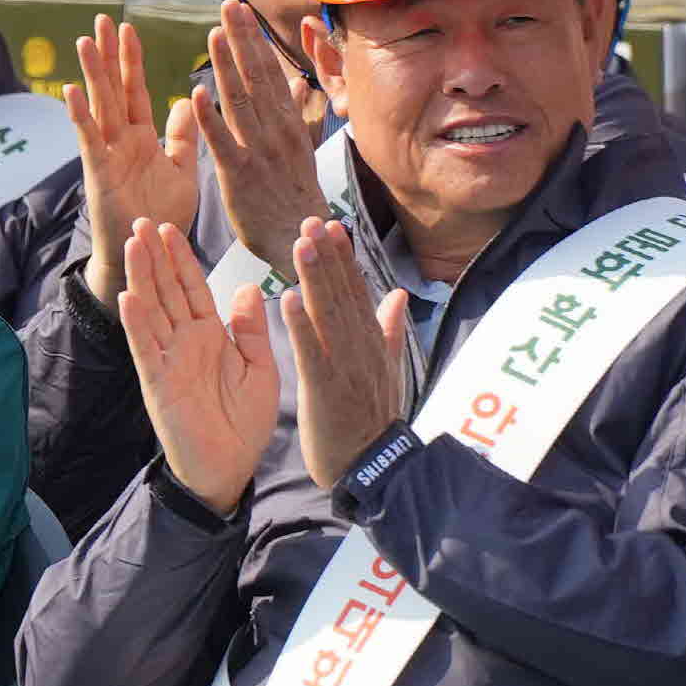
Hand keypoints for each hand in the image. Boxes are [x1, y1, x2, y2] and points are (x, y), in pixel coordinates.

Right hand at [66, 16, 198, 311]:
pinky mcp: (100, 174)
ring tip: (84, 41)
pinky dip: (80, 116)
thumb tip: (189, 101)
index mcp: (142, 137)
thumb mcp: (182, 170)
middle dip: (108, 55)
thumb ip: (182, 137)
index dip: (132, 60)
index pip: (136, 90)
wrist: (148, 254)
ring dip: (91, 74)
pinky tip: (71, 90)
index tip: (128, 27)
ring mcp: (108, 155)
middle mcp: (121, 141)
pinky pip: (90, 140)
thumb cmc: (163, 216)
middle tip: (101, 19)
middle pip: (113, 89)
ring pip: (99, 107)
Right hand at [116, 216, 277, 514]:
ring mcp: (168, 360)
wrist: (230, 468)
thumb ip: (251, 329)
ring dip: (142, 277)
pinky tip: (128, 297)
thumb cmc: (245, 423)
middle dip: (155, 255)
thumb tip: (248, 288)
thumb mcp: (260, 368)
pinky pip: (146, 348)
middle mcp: (185, 341)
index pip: (193, 287)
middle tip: (142, 219)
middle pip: (167, 290)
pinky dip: (137, 323)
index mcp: (211, 335)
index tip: (171, 226)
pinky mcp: (158, 383)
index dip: (181, 258)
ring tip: (133, 243)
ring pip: (152, 310)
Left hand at [200, 5, 327, 281]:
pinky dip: (210, 117)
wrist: (304, 242)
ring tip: (214, 33)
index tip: (240, 9)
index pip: (268, 73)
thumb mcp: (300, 149)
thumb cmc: (296, 196)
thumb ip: (294, 114)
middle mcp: (276, 132)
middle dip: (241, 39)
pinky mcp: (239, 177)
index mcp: (288, 124)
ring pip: (240, 101)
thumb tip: (299, 81)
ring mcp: (258, 152)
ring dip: (226, 66)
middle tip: (227, 4)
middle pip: (256, 77)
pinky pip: (222, 142)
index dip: (253, 40)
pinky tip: (196, 92)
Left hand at [281, 217, 413, 493]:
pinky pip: (310, 350)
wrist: (373, 466)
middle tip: (312, 219)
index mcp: (372, 341)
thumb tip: (398, 294)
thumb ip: (390, 329)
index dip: (343, 258)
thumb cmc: (373, 419)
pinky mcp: (325, 387)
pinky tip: (286, 298)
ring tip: (301, 244)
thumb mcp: (389, 368)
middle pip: (342, 293)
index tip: (332, 226)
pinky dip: (300, 324)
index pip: (356, 290)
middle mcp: (361, 346)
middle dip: (327, 256)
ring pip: (328, 314)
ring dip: (314, 278)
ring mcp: (344, 365)